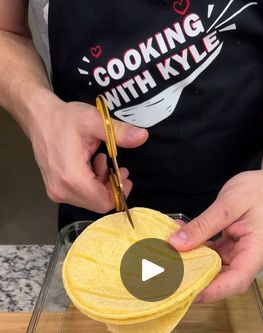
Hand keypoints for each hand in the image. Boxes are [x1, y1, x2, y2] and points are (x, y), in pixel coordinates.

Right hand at [28, 94, 147, 212]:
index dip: (118, 192)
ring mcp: (57, 192)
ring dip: (101, 184)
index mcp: (72, 177)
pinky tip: (91, 166)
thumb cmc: (65, 119)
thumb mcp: (95, 121)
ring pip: (90, 201)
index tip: (124, 176)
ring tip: (102, 161)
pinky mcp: (55, 190)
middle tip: (116, 168)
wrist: (39, 118)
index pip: (103, 202)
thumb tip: (142, 136)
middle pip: (97, 203)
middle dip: (111, 188)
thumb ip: (119, 132)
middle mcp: (62, 190)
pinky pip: (80, 196)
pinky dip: (91, 185)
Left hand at [170, 165, 262, 302]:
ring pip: (213, 268)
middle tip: (168, 279)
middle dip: (196, 282)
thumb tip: (177, 243)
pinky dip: (194, 249)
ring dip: (192, 265)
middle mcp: (247, 258)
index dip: (212, 291)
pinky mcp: (229, 247)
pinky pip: (210, 254)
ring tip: (168, 261)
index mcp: (256, 251)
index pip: (236, 281)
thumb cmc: (262, 191)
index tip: (189, 293)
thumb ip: (203, 225)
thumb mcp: (229, 204)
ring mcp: (237, 254)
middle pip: (222, 281)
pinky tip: (178, 240)